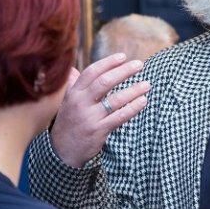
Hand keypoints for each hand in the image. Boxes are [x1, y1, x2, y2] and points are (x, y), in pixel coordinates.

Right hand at [50, 53, 150, 167]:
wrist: (62, 152)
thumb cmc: (69, 122)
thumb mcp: (67, 103)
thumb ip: (73, 85)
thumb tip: (73, 68)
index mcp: (74, 93)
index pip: (92, 72)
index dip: (108, 62)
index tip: (123, 56)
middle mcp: (80, 103)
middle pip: (104, 82)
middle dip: (124, 71)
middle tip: (140, 65)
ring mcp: (89, 117)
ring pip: (115, 100)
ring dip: (134, 90)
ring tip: (147, 84)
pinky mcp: (98, 131)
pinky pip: (119, 117)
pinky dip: (133, 108)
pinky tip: (143, 101)